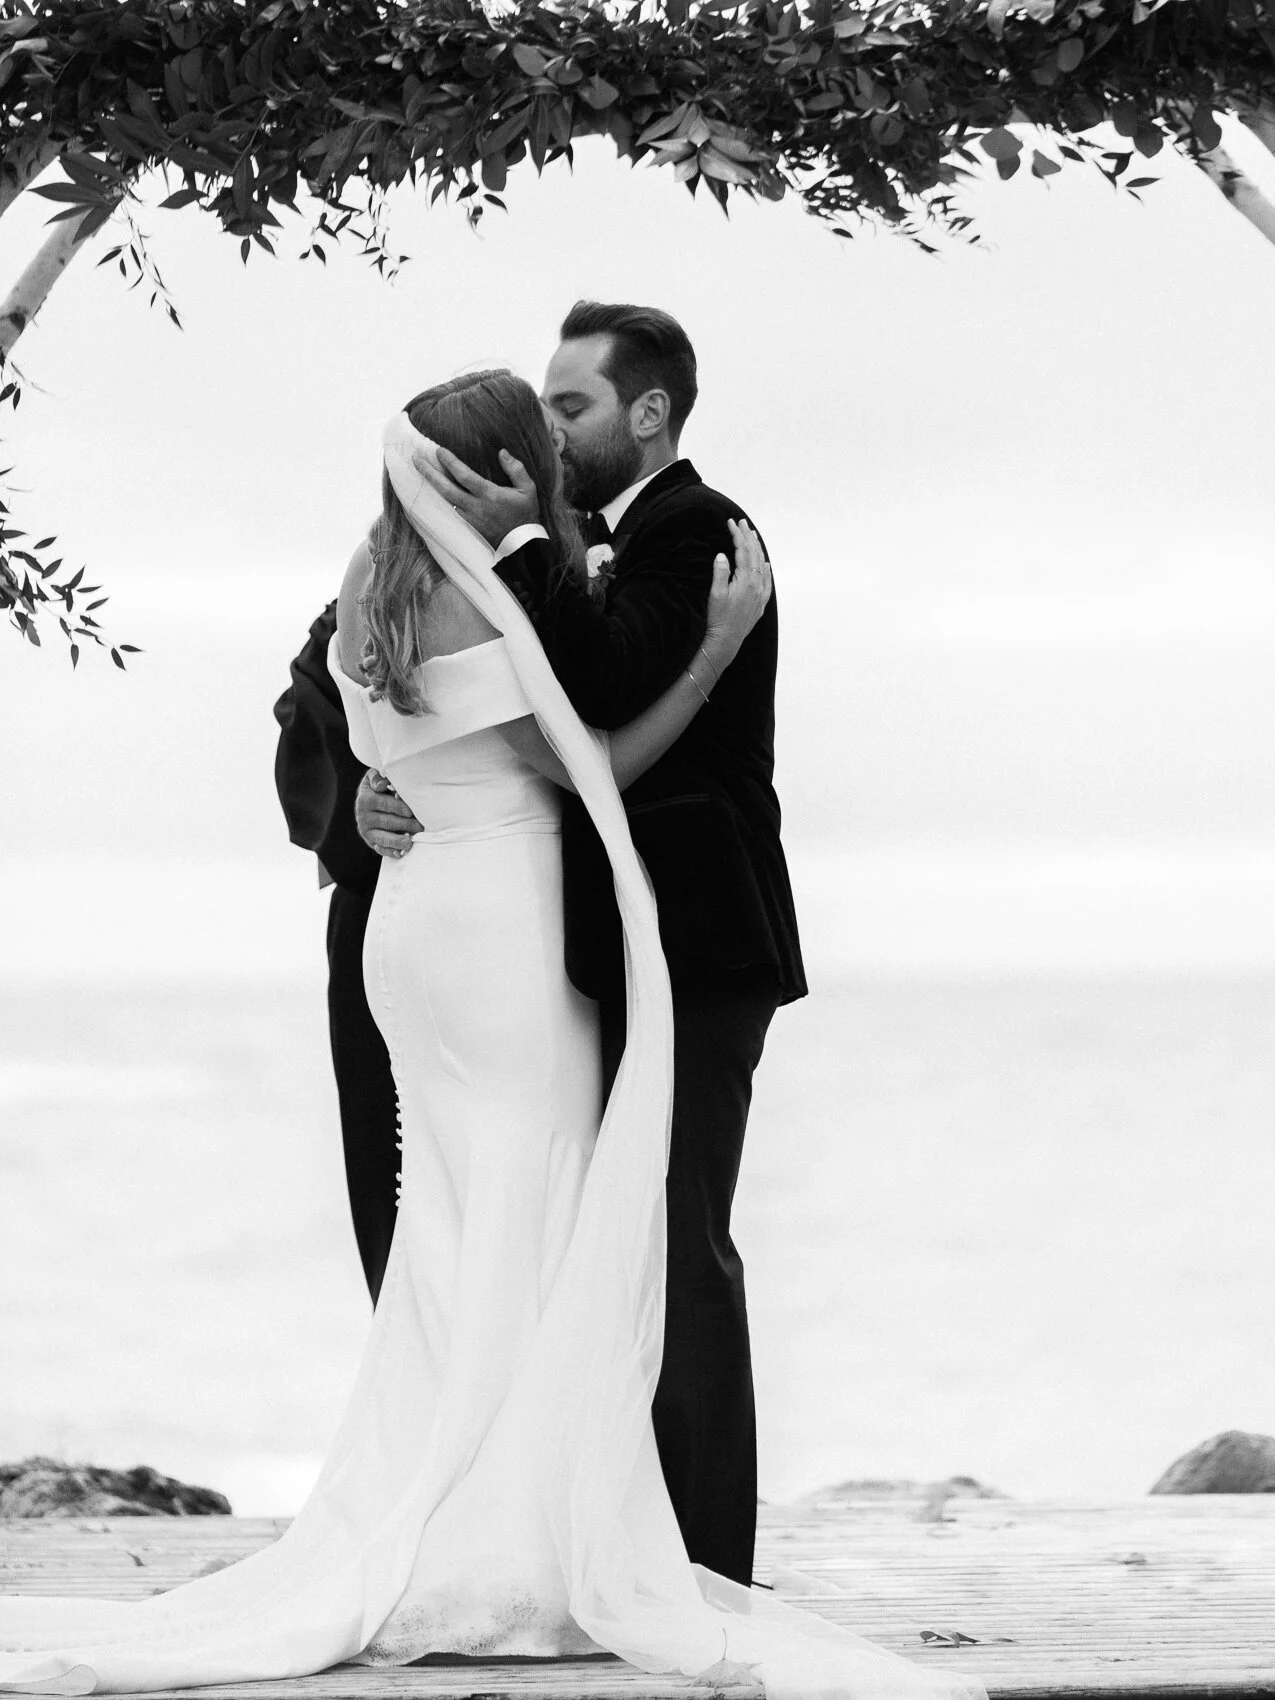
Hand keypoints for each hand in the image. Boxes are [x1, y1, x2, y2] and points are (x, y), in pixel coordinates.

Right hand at [356, 769, 422, 858]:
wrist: (368, 799)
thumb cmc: (379, 786)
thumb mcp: (374, 777)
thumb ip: (378, 777)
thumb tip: (382, 785)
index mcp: (365, 799)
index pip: (384, 803)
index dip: (398, 806)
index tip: (410, 811)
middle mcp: (363, 816)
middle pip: (387, 821)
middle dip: (405, 824)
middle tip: (420, 826)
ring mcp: (366, 830)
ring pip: (383, 837)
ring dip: (397, 841)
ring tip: (410, 842)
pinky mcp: (370, 841)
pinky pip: (380, 848)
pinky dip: (390, 852)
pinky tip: (400, 853)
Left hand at [413, 444, 539, 546]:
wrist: (522, 545)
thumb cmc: (525, 515)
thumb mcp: (528, 490)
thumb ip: (516, 469)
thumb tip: (502, 453)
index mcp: (490, 495)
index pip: (465, 476)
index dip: (450, 462)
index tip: (438, 451)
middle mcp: (476, 506)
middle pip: (447, 489)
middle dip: (430, 473)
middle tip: (416, 460)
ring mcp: (470, 518)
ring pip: (446, 500)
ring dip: (431, 485)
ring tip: (420, 472)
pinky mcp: (468, 526)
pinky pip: (450, 510)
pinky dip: (439, 499)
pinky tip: (432, 490)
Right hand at [703, 519, 771, 665]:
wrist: (726, 641)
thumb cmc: (718, 618)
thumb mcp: (716, 593)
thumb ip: (720, 572)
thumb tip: (723, 555)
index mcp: (746, 580)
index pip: (743, 551)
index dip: (737, 535)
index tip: (731, 523)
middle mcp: (757, 585)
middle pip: (755, 555)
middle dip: (748, 537)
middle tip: (742, 523)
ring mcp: (761, 594)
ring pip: (763, 566)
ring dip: (757, 550)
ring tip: (752, 536)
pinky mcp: (760, 603)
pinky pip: (768, 582)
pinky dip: (766, 570)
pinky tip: (766, 564)